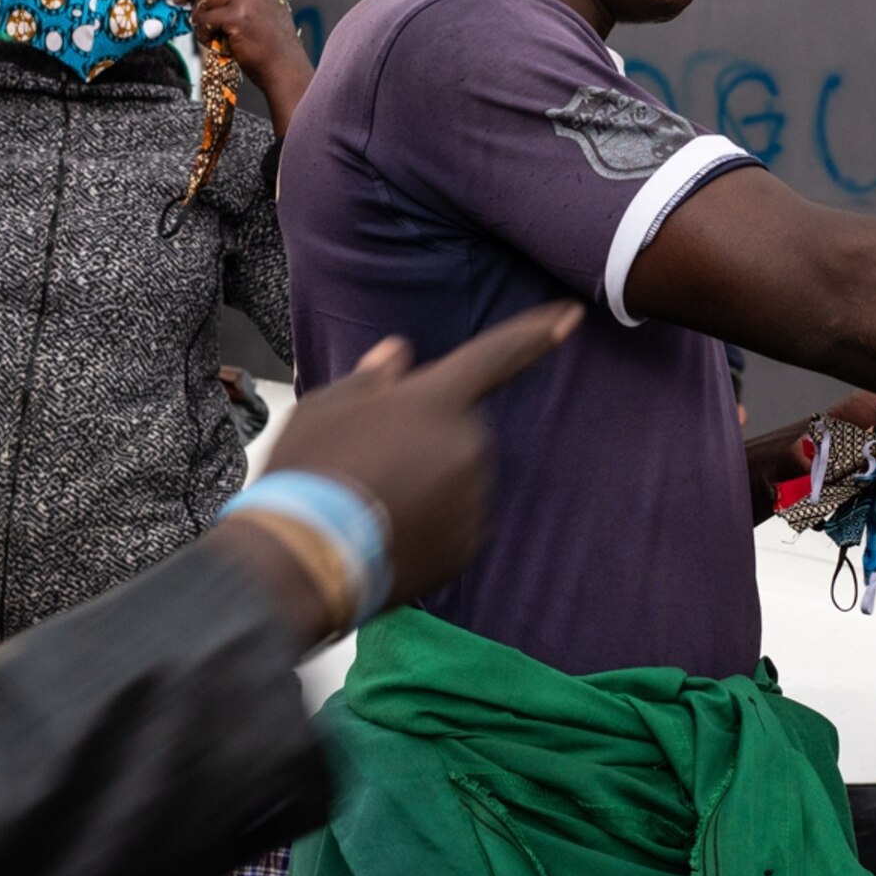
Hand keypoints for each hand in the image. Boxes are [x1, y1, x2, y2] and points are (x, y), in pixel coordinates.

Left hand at [177, 0, 310, 91]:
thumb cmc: (271, 48)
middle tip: (177, 0)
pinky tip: (215, 43)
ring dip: (199, 18)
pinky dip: (204, 34)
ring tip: (209, 34)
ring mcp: (247, 0)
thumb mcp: (262, 12)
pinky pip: (205, 19)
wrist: (285, 69)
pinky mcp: (238, 17)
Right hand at [257, 304, 579, 607]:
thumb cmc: (309, 472)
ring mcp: (473, 499)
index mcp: (437, 399)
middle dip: (425, 436)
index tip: (571, 314)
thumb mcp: (326, 406)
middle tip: (369, 460)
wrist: (303, 561)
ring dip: (427, 482)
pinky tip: (385, 531)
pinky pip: (456, 521)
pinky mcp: (469, 546)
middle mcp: (469, 445)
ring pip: (456, 477)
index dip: (536, 331)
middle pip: (458, 428)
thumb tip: (399, 355)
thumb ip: (373, 378)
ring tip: (369, 501)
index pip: (497, 354)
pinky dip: (430, 524)